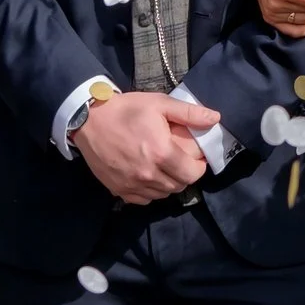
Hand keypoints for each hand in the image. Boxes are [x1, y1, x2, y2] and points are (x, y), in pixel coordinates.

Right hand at [69, 91, 219, 203]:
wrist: (89, 120)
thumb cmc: (127, 110)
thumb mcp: (159, 104)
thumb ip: (189, 113)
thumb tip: (215, 118)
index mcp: (161, 153)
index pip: (193, 174)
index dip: (199, 166)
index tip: (195, 157)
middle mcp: (148, 174)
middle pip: (179, 186)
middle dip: (184, 174)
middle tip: (180, 160)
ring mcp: (132, 185)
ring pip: (162, 194)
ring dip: (168, 183)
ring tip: (164, 166)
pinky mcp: (119, 190)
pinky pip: (144, 199)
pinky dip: (150, 191)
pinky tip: (147, 175)